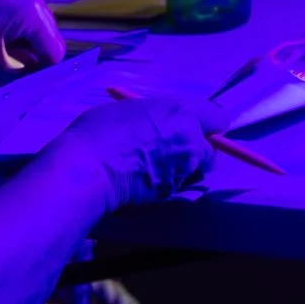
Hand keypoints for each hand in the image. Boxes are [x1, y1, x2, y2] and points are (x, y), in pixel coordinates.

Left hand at [0, 0, 66, 78]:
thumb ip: (16, 69)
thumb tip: (32, 70)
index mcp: (33, 13)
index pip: (55, 50)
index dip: (44, 68)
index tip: (27, 77)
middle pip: (49, 34)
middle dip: (35, 51)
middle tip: (12, 64)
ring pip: (39, 21)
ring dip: (27, 37)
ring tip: (2, 44)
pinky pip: (29, 8)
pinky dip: (20, 22)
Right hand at [53, 97, 215, 210]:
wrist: (87, 169)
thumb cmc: (101, 130)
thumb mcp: (131, 109)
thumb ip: (157, 116)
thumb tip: (162, 123)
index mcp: (181, 114)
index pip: (217, 117)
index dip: (208, 123)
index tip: (194, 126)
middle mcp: (190, 143)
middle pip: (210, 150)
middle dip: (196, 150)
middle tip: (172, 147)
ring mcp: (182, 172)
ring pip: (197, 171)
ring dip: (185, 169)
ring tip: (157, 166)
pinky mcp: (171, 195)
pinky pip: (180, 188)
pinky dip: (170, 184)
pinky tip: (148, 180)